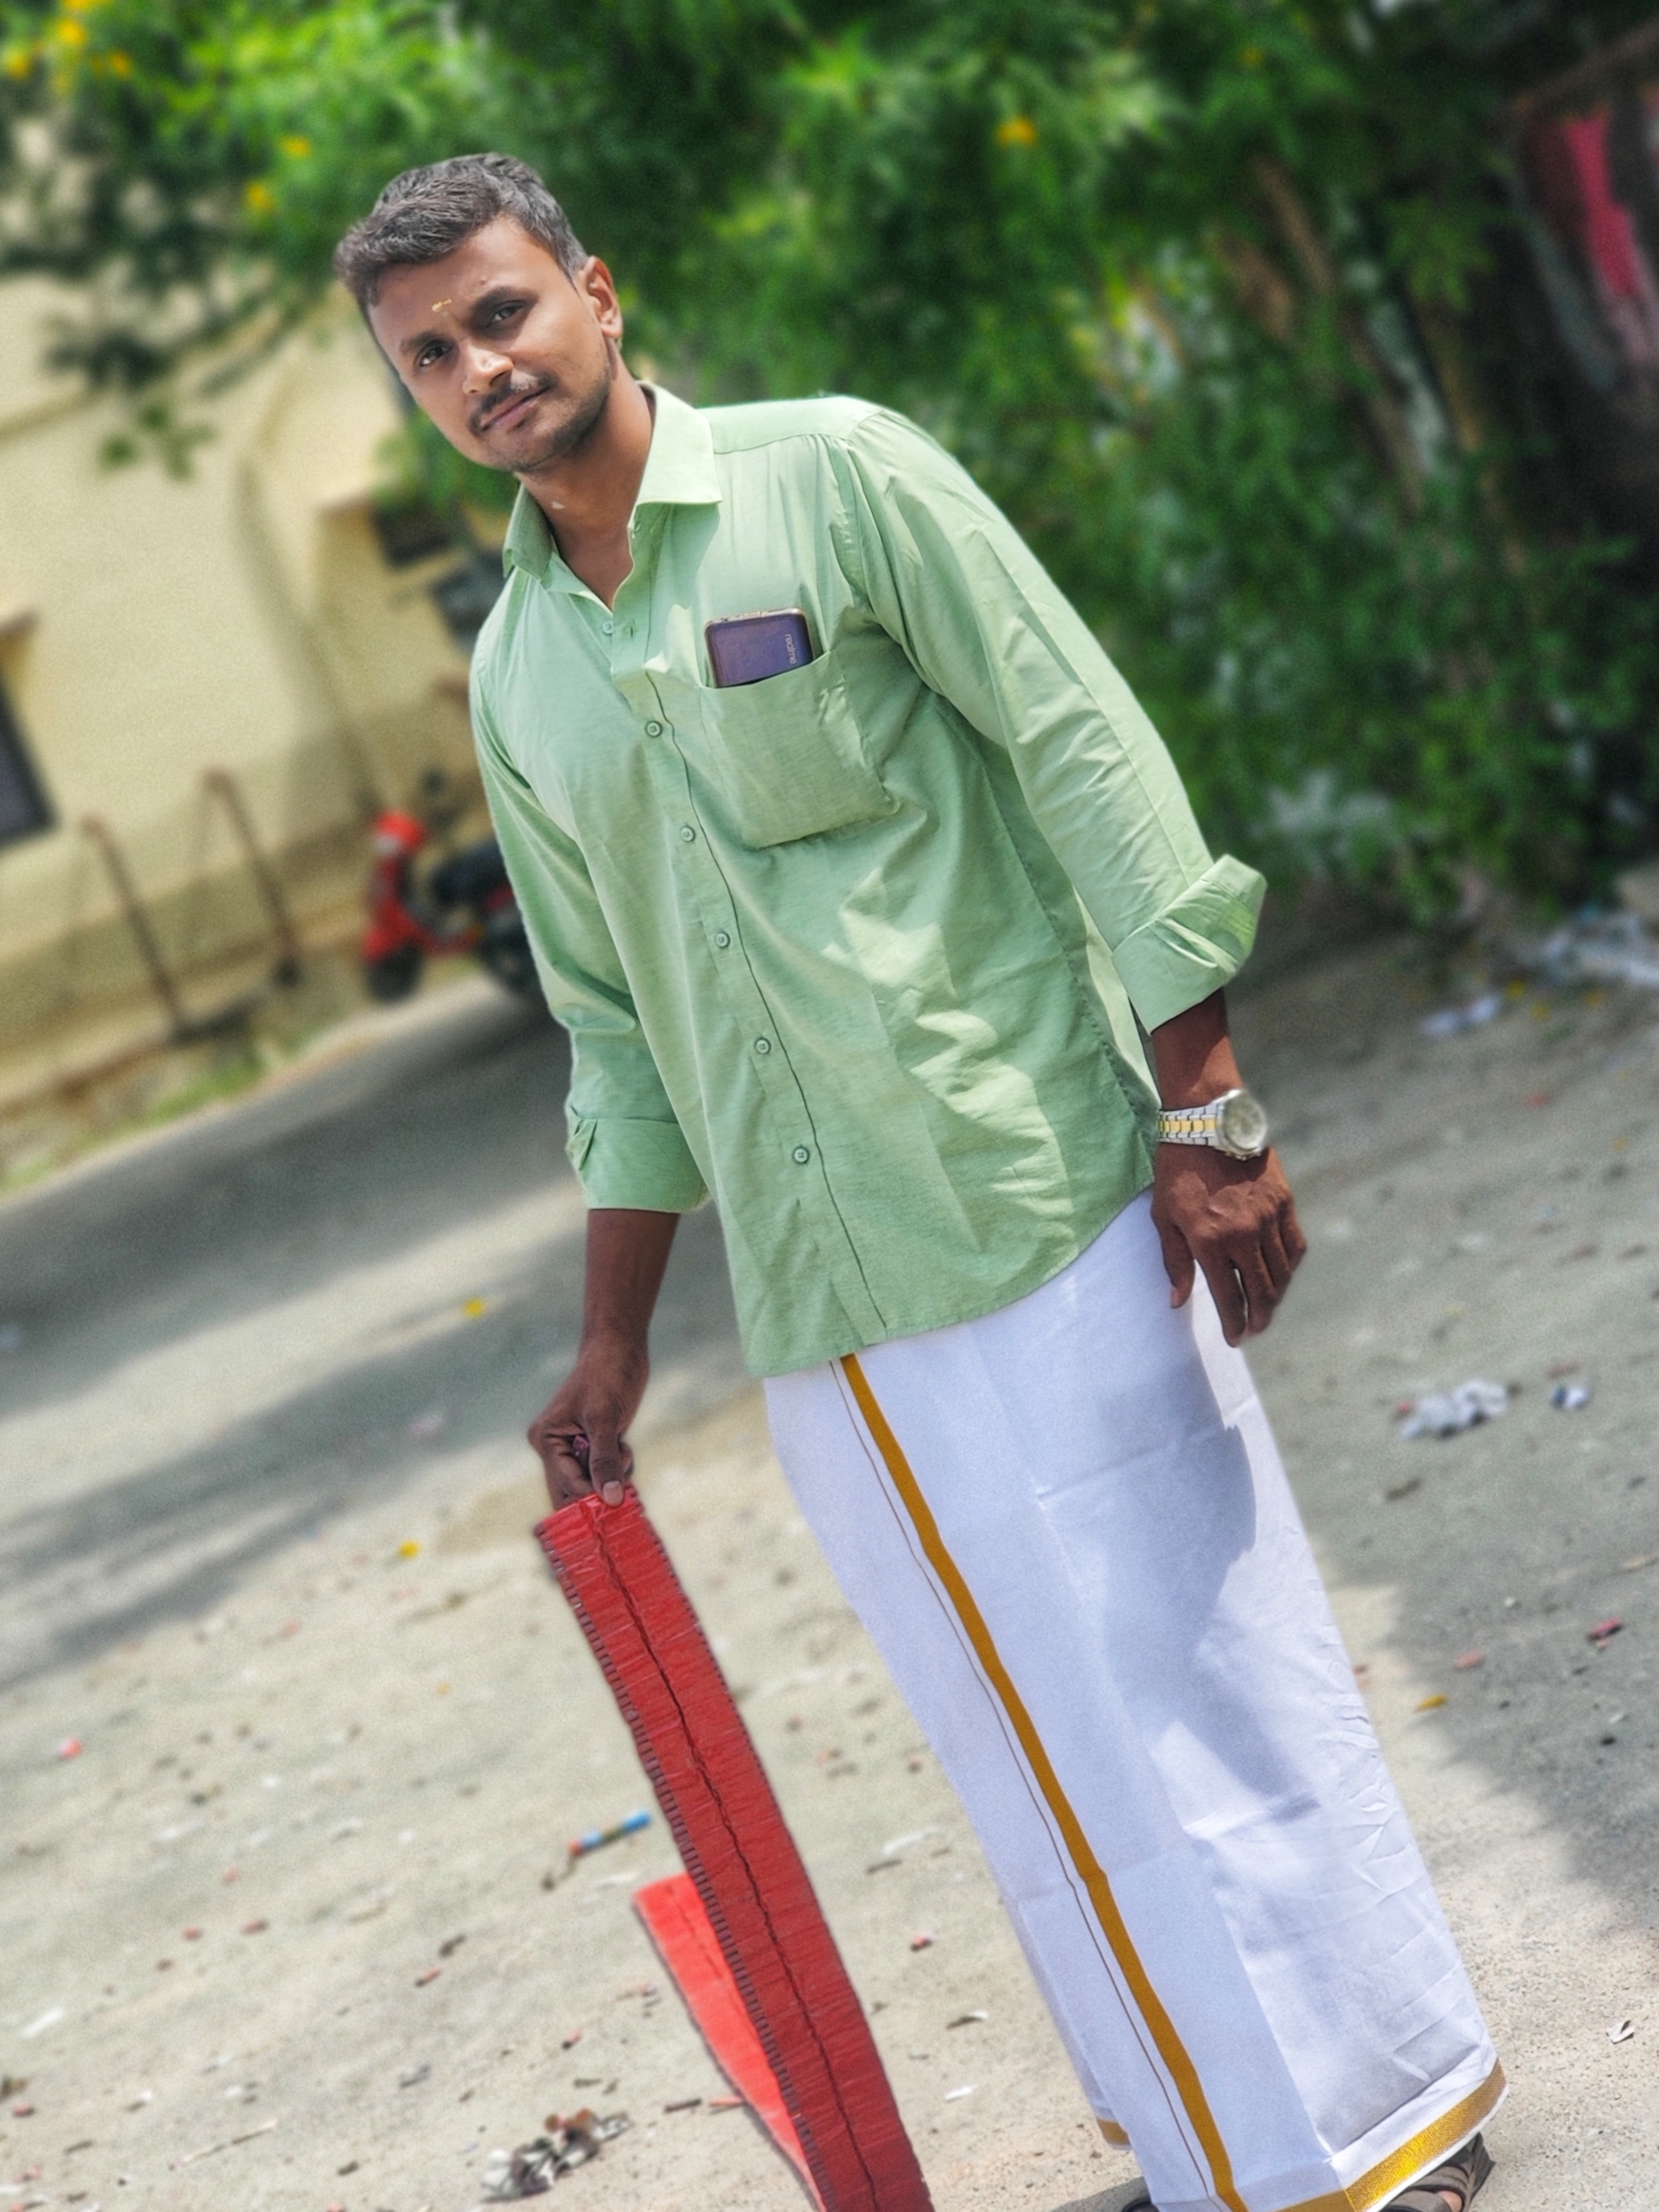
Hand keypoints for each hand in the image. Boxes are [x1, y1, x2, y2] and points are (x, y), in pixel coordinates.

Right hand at [528, 1332, 649, 1507]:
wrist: (620, 1347)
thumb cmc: (608, 1375)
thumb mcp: (606, 1419)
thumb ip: (605, 1460)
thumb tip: (610, 1499)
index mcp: (546, 1440)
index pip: (566, 1486)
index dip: (591, 1499)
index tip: (618, 1505)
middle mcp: (553, 1447)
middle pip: (572, 1491)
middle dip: (599, 1492)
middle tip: (625, 1491)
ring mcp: (572, 1446)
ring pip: (591, 1483)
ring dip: (612, 1476)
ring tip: (622, 1448)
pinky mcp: (591, 1443)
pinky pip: (602, 1470)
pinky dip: (617, 1466)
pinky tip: (623, 1445)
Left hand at [1151, 1144, 1305, 1345]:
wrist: (1207, 1123)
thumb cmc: (1177, 1170)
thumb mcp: (1164, 1217)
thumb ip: (1174, 1262)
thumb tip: (1177, 1302)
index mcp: (1209, 1240)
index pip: (1229, 1296)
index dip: (1233, 1323)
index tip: (1234, 1338)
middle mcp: (1243, 1234)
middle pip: (1261, 1290)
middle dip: (1259, 1317)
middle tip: (1254, 1329)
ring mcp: (1267, 1218)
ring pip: (1281, 1272)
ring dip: (1275, 1296)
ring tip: (1266, 1306)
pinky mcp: (1283, 1202)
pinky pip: (1294, 1245)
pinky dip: (1289, 1266)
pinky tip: (1282, 1275)